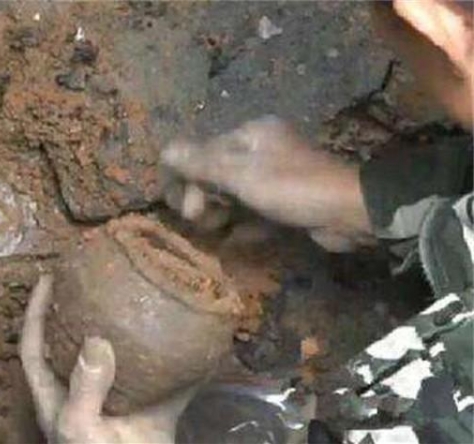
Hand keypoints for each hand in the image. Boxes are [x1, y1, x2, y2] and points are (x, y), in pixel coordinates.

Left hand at [20, 275, 193, 443]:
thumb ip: (84, 391)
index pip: (35, 346)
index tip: (48, 276)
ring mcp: (124, 397)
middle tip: (98, 275)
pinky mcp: (156, 408)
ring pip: (127, 354)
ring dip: (135, 327)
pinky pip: (172, 377)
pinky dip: (187, 360)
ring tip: (142, 292)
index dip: (36, 311)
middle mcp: (90, 389)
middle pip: (79, 340)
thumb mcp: (82, 433)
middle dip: (84, 307)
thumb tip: (96, 340)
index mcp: (59, 396)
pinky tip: (200, 334)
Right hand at [161, 116, 374, 251]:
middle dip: (203, 198)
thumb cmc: (292, 187)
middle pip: (214, 174)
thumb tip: (163, 151)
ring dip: (220, 214)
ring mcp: (273, 178)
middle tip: (200, 221)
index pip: (201, 152)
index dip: (185, 179)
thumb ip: (201, 163)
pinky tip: (235, 239)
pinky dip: (242, 225)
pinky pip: (252, 211)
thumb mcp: (242, 174)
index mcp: (249, 135)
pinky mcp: (284, 202)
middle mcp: (260, 151)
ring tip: (218, 231)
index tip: (181, 206)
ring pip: (232, 195)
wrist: (350, 212)